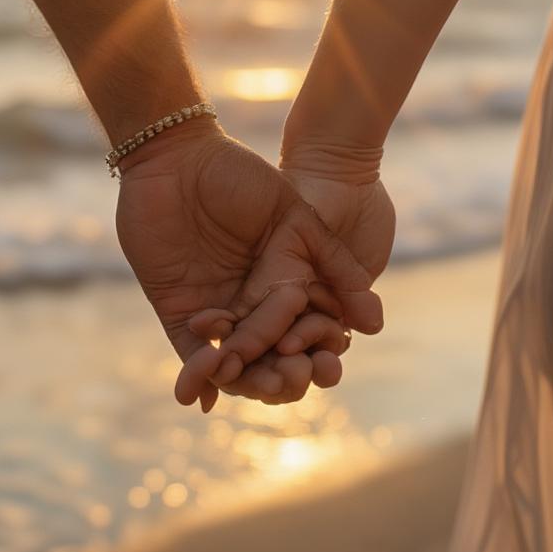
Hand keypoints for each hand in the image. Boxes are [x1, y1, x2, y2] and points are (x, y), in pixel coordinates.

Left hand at [115, 122, 381, 409]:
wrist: (180, 158)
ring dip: (246, 381)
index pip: (306, 333)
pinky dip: (198, 376)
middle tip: (293, 380)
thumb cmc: (241, 177)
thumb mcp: (300, 218)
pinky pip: (191, 354)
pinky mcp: (178, 311)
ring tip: (256, 383)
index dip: (318, 353)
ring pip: (236, 363)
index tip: (328, 365)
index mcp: (286, 285)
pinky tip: (204, 394)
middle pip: (273, 357)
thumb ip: (337, 267)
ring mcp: (216, 310)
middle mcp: (253, 304)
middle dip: (283, 375)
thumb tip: (374, 324)